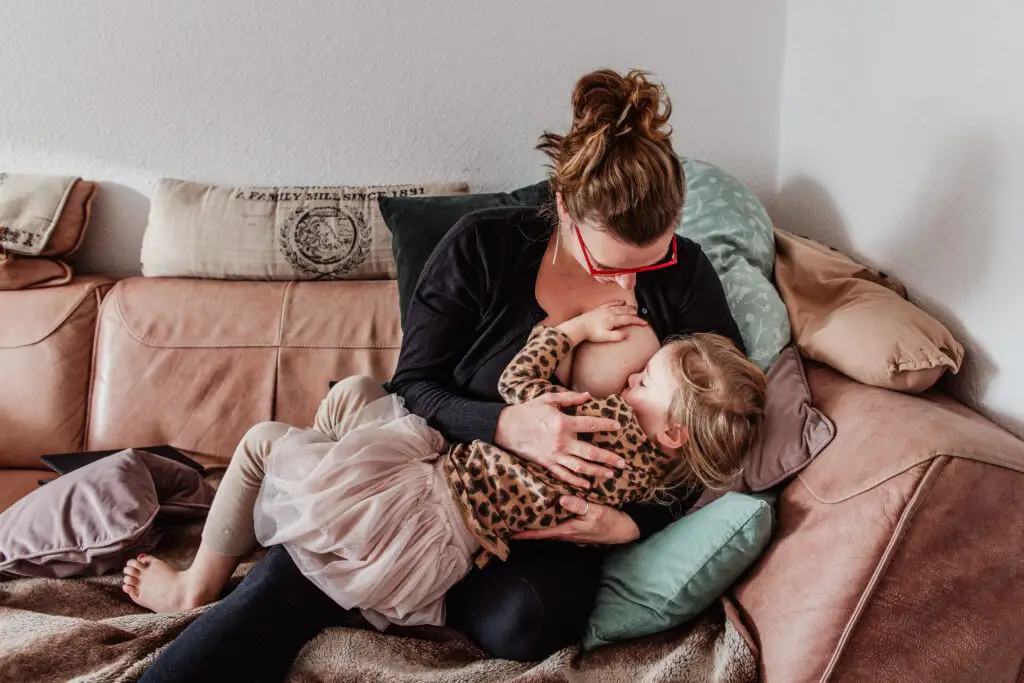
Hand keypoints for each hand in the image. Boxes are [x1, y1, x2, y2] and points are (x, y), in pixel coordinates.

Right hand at [494, 392, 624, 488]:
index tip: (618, 427)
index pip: (592, 424)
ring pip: (580, 467)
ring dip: (597, 472)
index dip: (607, 425)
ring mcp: (554, 455)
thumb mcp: (548, 399)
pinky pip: (564, 475)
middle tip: (622, 463)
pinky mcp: (547, 463)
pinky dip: (577, 481)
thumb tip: (588, 395)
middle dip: (609, 458)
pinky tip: (587, 485)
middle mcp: (562, 441)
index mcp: (563, 423)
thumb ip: (569, 398)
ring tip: (610, 474)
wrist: (506, 427)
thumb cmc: (528, 411)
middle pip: (591, 452)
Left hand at [513, 496, 639, 543]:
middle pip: (541, 532)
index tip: (509, 533)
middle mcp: (566, 533)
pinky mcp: (576, 528)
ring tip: (523, 517)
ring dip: (536, 525)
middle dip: (526, 528)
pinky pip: (558, 525)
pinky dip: (549, 521)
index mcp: (567, 530)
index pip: (541, 533)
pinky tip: (545, 513)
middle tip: (510, 521)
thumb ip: (579, 506)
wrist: (625, 529)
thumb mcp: (596, 512)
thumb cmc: (611, 521)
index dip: (525, 533)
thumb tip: (561, 499)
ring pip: (549, 529)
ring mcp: (571, 532)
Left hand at [560, 301, 646, 344]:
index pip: (629, 319)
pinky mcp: (600, 309)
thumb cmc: (592, 334)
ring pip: (620, 306)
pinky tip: (621, 302)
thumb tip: (628, 333)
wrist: (579, 327)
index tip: (645, 323)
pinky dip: (618, 302)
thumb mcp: (606, 337)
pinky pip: (612, 303)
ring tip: (634, 309)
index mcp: (614, 319)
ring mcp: (605, 309)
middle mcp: (611, 312)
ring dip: (628, 307)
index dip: (638, 321)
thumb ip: (618, 336)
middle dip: (635, 313)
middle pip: (626, 311)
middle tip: (642, 316)